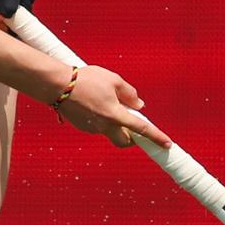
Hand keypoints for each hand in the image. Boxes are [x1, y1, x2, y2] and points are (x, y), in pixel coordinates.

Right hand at [55, 65, 169, 147]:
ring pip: (110, 131)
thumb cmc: (86, 80)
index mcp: (115, 114)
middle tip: (134, 127)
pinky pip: (97, 126)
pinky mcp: (83, 127)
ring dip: (114, 123)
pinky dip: (101, 118)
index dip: (156, 137)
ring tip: (104, 100)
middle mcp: (105, 126)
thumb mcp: (113, 80)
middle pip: (125, 141)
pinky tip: (93, 103)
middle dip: (132, 139)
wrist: (57, 85)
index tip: (167, 144)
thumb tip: (139, 105)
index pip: (141, 129)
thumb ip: (129, 93)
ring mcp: (92, 128)